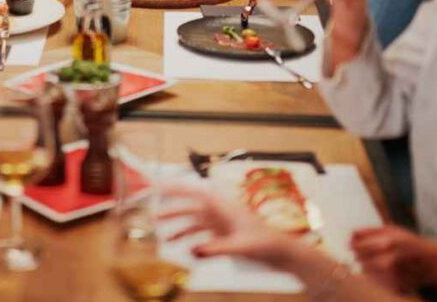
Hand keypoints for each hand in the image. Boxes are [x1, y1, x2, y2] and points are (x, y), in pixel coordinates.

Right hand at [159, 186, 294, 266]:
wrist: (282, 252)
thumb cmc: (266, 243)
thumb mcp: (240, 246)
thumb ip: (216, 249)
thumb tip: (193, 251)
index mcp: (224, 205)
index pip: (195, 192)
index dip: (176, 187)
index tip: (159, 185)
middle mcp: (220, 211)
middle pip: (191, 209)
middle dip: (172, 212)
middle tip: (154, 218)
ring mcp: (222, 223)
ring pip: (195, 223)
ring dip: (180, 229)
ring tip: (165, 238)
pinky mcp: (224, 235)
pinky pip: (203, 235)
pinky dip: (193, 241)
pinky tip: (186, 249)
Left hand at [350, 225, 436, 291]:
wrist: (435, 262)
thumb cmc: (411, 243)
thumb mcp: (392, 230)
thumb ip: (369, 231)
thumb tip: (349, 234)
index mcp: (387, 242)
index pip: (357, 246)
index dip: (351, 246)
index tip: (350, 245)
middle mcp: (389, 259)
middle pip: (360, 260)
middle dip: (358, 257)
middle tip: (361, 255)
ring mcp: (393, 275)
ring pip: (366, 273)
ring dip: (366, 268)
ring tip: (377, 262)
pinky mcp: (396, 287)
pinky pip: (376, 283)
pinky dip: (376, 278)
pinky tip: (384, 272)